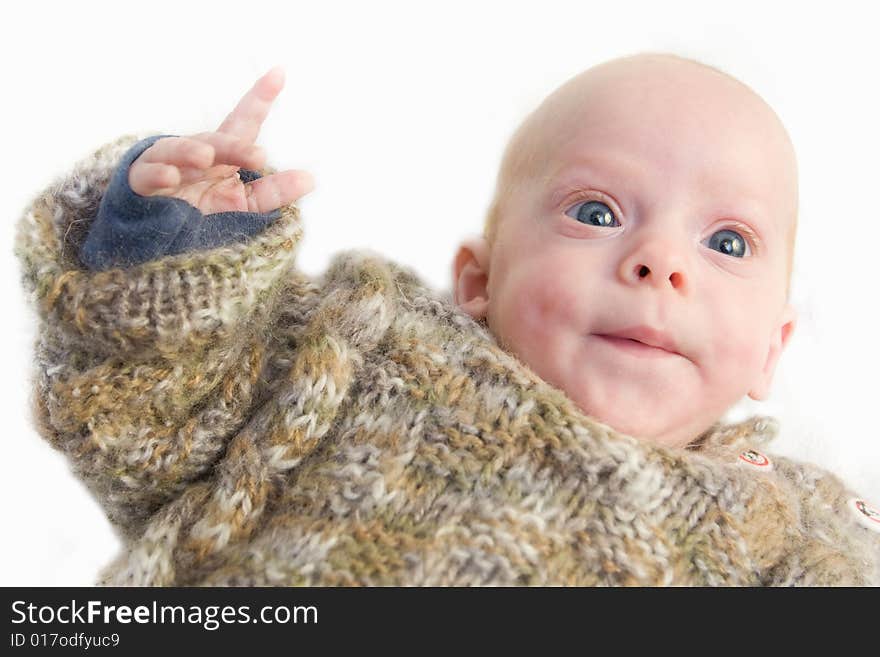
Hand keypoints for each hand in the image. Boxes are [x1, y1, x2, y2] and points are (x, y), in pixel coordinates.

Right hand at [128, 67, 313, 213]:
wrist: (157, 230)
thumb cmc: (202, 212)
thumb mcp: (243, 205)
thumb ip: (273, 192)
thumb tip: (310, 179)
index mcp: (222, 155)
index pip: (243, 123)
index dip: (259, 98)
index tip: (280, 72)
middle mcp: (195, 153)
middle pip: (216, 141)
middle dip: (235, 147)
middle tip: (259, 156)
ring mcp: (166, 165)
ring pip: (176, 149)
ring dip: (190, 151)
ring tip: (206, 158)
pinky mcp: (142, 184)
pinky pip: (147, 175)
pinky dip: (158, 174)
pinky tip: (171, 177)